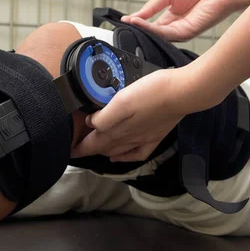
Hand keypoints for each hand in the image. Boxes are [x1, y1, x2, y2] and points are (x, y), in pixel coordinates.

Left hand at [71, 67, 210, 162]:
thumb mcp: (122, 101)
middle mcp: (128, 139)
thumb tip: (90, 124)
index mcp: (117, 130)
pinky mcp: (155, 136)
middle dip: (88, 150)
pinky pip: (136, 153)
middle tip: (75, 149)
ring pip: (117, 151)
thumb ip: (104, 116)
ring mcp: (143, 139)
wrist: (182, 93)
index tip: (67, 151)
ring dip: (103, 152)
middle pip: (103, 148)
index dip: (78, 148)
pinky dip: (124, 157)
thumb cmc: (152, 92)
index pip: (92, 144)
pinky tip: (119, 157)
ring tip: (93, 151)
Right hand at [122, 0, 245, 40]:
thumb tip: (136, 16)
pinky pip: (166, 33)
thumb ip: (152, 6)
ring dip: (143, 29)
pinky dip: (152, 29)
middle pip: (153, 31)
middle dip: (139, 28)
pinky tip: (142, 23)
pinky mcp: (187, 33)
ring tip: (131, 22)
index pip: (151, 24)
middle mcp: (176, 26)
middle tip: (125, 24)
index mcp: (172, 17)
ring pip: (158, 34)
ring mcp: (181, 31)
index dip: (138, 22)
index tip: (124, 20)